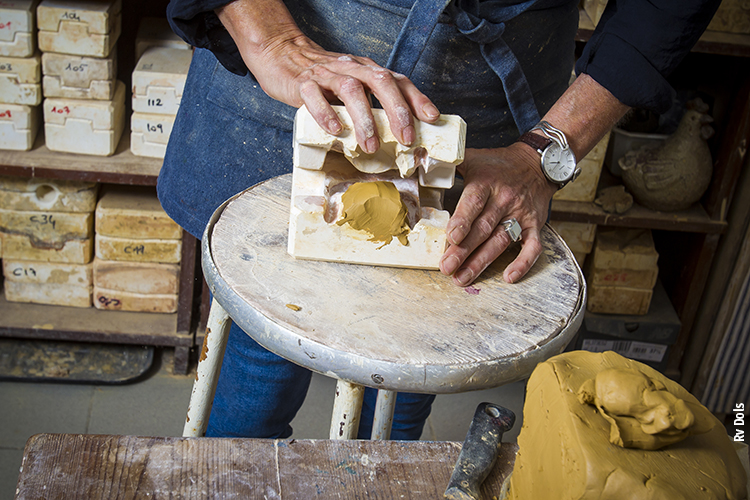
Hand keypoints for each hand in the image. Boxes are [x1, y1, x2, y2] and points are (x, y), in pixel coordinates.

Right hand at [216, 0, 439, 152]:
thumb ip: (373, 104)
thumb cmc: (324, 80)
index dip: (416, 99)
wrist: (283, 55)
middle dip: (396, 111)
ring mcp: (326, 75)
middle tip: (405, 139)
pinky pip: (314, 96)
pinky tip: (333, 130)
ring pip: (350, 89)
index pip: (398, 80)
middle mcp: (351, 69)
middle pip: (380, 82)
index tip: (431, 119)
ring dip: (364, 119)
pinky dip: (325, 113)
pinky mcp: (302, 83)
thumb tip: (402, 134)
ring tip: (369, 145)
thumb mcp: (354, 86)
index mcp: (367, 70)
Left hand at [439, 143, 557, 286]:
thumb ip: (449, 163)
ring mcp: (520, 214)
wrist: (536, 162)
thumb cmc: (498, 164)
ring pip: (500, 241)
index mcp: (485, 183)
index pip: (474, 203)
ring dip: (482, 262)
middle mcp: (504, 200)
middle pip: (483, 228)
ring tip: (463, 278)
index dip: (463, 221)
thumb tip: (421, 163)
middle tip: (447, 268)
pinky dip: (522, 263)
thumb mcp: (473, 157)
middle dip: (464, 250)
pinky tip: (509, 277)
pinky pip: (532, 246)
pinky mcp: (534, 225)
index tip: (452, 237)